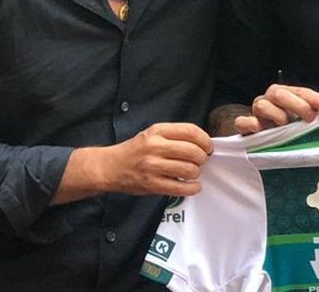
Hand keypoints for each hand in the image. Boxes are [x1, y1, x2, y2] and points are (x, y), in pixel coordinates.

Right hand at [54, 123, 213, 204]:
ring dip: (196, 173)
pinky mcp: (151, 184)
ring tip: (192, 173)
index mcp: (158, 131)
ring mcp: (152, 166)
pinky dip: (192, 188)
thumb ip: (175, 136)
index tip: (208, 147)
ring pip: (189, 169)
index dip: (205, 140)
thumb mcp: (153, 134)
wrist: (110, 167)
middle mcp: (155, 147)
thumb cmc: (135, 150)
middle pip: (193, 151)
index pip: (191, 131)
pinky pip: (180, 187)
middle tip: (201, 161)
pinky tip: (193, 186)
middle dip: (202, 158)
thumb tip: (203, 143)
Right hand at [234, 84, 318, 134]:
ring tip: (284, 127)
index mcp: (285, 94)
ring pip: (262, 106)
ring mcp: (255, 111)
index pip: (300, 91)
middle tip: (310, 118)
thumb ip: (314, 113)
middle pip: (280, 93)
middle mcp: (269, 99)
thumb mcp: (302, 118)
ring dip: (277, 117)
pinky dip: (252, 125)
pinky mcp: (244, 126)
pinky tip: (261, 130)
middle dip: (298, 105)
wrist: (260, 136)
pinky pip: (243, 122)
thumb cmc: (286, 127)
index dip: (314, 98)